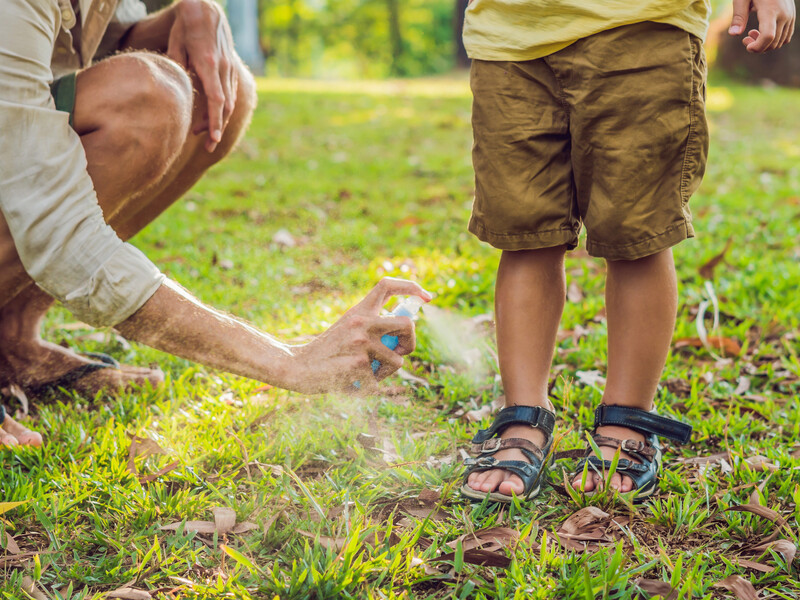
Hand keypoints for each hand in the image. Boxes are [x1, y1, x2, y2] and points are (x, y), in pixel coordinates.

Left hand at [168, 0, 237, 151]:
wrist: (206, 8)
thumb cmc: (186, 25)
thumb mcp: (175, 43)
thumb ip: (177, 66)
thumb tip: (176, 88)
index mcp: (208, 63)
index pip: (216, 100)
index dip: (215, 122)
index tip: (213, 139)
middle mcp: (223, 68)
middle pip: (225, 106)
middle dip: (216, 128)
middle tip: (206, 145)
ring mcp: (229, 68)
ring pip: (229, 101)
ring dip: (218, 119)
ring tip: (201, 131)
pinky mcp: (231, 67)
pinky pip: (230, 92)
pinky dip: (222, 108)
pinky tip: (211, 115)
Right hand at [285, 278, 432, 393]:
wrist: (296, 367)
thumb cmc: (325, 351)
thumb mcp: (347, 328)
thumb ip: (371, 325)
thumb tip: (406, 328)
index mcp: (359, 310)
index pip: (387, 285)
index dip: (411, 287)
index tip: (426, 297)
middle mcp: (362, 322)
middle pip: (408, 324)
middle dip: (410, 343)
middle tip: (399, 352)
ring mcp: (362, 343)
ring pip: (398, 360)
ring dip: (386, 371)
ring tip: (366, 373)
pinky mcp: (359, 365)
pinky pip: (380, 381)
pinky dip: (370, 386)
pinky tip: (352, 382)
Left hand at [729, 0, 795, 51]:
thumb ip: (738, 16)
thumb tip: (734, 34)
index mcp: (770, 10)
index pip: (768, 36)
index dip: (757, 47)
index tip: (746, 44)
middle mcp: (784, 14)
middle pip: (773, 43)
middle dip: (758, 47)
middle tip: (745, 39)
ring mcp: (790, 16)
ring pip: (780, 42)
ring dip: (765, 44)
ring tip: (752, 34)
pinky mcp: (792, 16)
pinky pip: (786, 36)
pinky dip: (774, 40)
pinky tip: (763, 33)